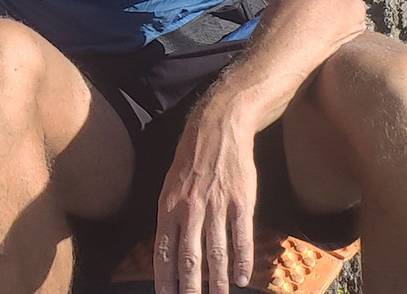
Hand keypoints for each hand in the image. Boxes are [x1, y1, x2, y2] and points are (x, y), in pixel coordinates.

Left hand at [155, 105, 257, 293]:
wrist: (218, 128)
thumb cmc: (191, 160)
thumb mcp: (170, 185)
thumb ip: (170, 217)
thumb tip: (168, 251)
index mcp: (169, 206)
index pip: (164, 252)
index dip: (165, 279)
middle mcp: (191, 209)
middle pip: (189, 258)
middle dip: (190, 288)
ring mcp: (217, 205)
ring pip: (216, 252)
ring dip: (218, 281)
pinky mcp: (241, 201)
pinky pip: (241, 237)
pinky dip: (242, 261)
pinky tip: (243, 278)